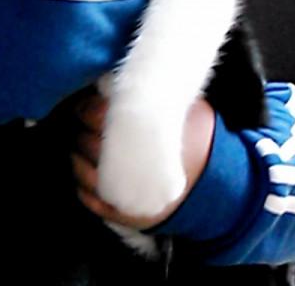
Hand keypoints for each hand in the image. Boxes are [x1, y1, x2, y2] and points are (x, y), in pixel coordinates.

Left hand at [70, 89, 214, 229]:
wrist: (219, 184)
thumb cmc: (197, 137)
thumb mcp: (181, 107)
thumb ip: (151, 92)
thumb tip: (114, 80)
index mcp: (140, 133)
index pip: (95, 115)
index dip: (86, 107)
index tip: (85, 102)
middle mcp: (128, 166)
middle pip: (86, 142)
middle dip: (80, 129)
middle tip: (80, 119)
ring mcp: (125, 194)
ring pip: (82, 171)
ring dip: (76, 153)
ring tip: (78, 141)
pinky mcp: (124, 214)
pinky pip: (89, 199)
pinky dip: (79, 183)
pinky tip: (81, 168)